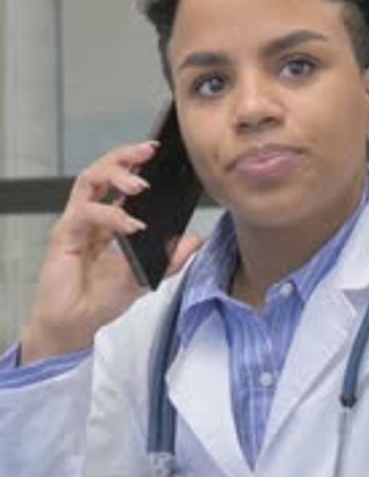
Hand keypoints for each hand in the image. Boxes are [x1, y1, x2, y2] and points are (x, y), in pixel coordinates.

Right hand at [20, 143, 201, 362]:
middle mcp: (88, 216)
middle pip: (101, 170)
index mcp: (106, 220)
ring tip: (141, 184)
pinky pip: (85, 214)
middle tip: (148, 152)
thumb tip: (195, 240)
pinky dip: (111, 215)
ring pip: (89, 181)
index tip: (158, 153)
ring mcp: (75, 224)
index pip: (117, 180)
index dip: (134, 162)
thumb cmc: (99, 299)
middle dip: (125, 156)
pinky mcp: (64, 236)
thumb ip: (170, 258)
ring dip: (117, 176)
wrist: (75, 325)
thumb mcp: (145, 276)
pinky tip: (130, 224)